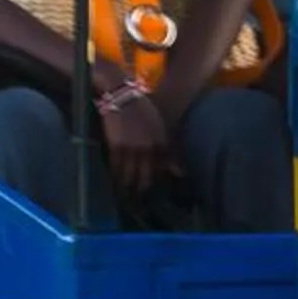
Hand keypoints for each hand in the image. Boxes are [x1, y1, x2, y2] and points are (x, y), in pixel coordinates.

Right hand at [97, 84, 171, 204]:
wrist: (121, 94)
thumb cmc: (142, 110)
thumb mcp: (160, 128)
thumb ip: (169, 152)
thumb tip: (181, 174)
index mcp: (162, 143)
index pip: (163, 171)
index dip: (160, 185)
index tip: (157, 197)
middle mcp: (150, 148)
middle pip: (147, 178)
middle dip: (144, 192)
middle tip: (141, 204)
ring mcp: (133, 149)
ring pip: (131, 177)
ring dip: (129, 190)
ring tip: (128, 199)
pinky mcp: (117, 147)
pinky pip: (117, 169)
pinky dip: (117, 178)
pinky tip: (116, 185)